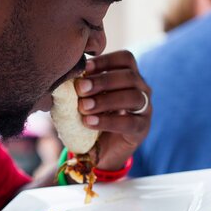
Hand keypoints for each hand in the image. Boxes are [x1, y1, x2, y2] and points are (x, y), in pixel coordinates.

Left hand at [75, 50, 151, 169]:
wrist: (101, 151)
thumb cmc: (92, 117)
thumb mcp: (87, 99)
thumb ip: (82, 87)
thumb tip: (65, 76)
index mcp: (129, 76)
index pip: (125, 59)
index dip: (105, 61)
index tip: (84, 67)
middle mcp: (141, 89)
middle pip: (129, 76)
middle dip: (103, 80)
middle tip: (80, 88)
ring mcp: (145, 109)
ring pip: (133, 97)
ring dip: (105, 100)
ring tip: (84, 107)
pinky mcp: (142, 129)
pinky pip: (129, 122)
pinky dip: (107, 121)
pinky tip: (89, 122)